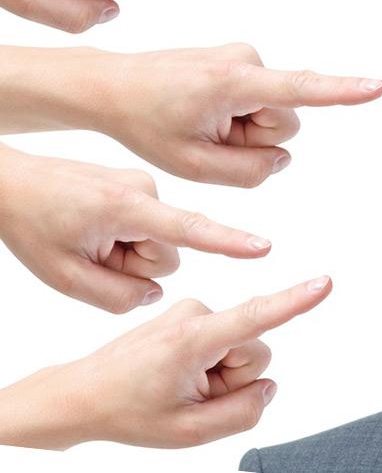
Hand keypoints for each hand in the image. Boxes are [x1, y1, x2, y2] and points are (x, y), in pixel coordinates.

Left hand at [0, 144, 271, 313]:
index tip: (263, 248)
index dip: (229, 242)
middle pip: (168, 251)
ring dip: (129, 249)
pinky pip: (149, 223)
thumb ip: (118, 296)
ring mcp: (144, 183)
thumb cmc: (32, 224)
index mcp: (128, 209)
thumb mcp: (63, 277)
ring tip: (87, 236)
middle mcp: (146, 189)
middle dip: (137, 262)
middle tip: (91, 253)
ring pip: (159, 239)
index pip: (191, 230)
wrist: (10, 179)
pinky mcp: (141, 183)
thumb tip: (155, 292)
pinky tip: (91, 224)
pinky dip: (125, 233)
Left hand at [0, 276, 331, 448]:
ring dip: (220, 374)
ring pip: (240, 347)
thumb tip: (266, 387)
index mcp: (194, 338)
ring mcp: (193, 310)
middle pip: (254, 348)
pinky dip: (209, 365)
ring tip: (178, 385)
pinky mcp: (191, 314)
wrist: (82, 394)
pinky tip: (176, 374)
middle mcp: (196, 313)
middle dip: (234, 378)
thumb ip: (242, 413)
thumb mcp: (188, 432)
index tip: (324, 283)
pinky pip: (224, 342)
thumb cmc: (127, 411)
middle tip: (191, 395)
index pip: (256, 316)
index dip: (295, 301)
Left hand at [91, 42, 381, 186]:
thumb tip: (282, 156)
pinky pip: (259, 104)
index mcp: (234, 83)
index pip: (301, 91)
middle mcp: (247, 60)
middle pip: (283, 122)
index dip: (342, 93)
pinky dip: (236, 118)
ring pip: (272, 115)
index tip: (377, 87)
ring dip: (242, 131)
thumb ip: (250, 171)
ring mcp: (245, 57)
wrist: (114, 86)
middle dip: (253, 139)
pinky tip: (202, 112)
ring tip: (199, 122)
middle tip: (204, 136)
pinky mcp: (242, 61)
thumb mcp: (192, 165)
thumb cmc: (147, 125)